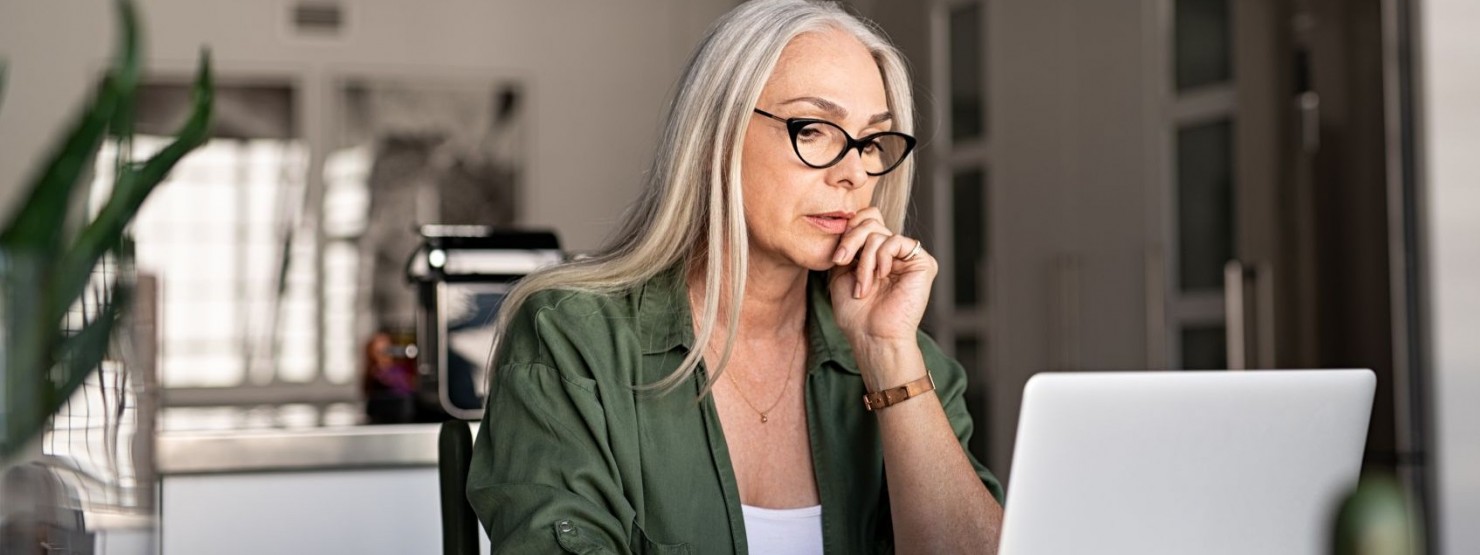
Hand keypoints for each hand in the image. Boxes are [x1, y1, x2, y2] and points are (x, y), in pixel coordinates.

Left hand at [827, 208, 936, 343]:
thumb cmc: (856, 313)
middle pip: (871, 221)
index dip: (850, 228)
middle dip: (851, 241)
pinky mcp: (923, 262)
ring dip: (864, 261)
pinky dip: (881, 258)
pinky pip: (895, 241)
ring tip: (862, 286)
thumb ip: (848, 245)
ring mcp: (908, 257)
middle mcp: (894, 252)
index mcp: (877, 254)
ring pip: (879, 233)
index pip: (867, 219)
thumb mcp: (841, 272)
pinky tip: (881, 276)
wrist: (872, 336)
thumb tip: (850, 220)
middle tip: (840, 261)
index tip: (837, 255)